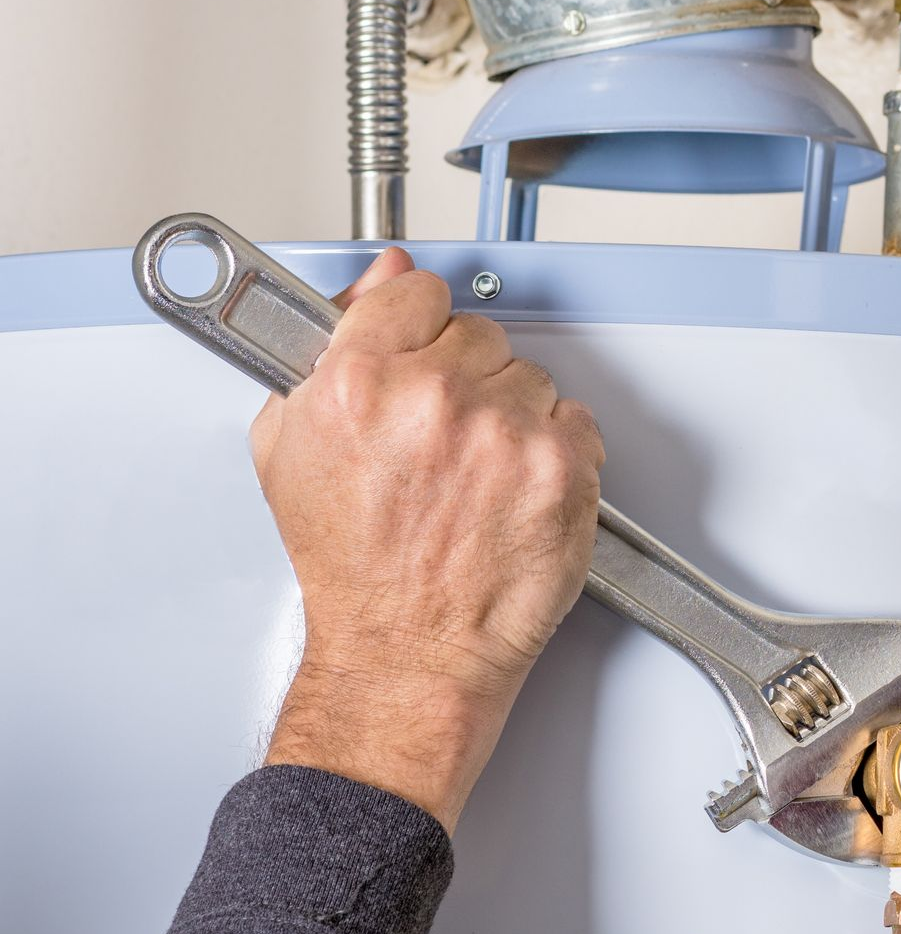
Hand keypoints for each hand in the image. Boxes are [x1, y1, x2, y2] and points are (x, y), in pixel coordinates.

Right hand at [249, 248, 604, 831]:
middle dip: (462, 378)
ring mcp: (505, 432)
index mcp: (360, 381)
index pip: (416, 291)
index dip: (417, 327)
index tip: (419, 353)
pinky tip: (512, 490)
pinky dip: (553, 451)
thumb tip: (380, 279)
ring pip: (529, 377)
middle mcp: (435, 399)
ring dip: (509, 416)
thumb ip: (332, 345)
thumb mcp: (292, 446)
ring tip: (473, 477)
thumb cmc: (352, 568)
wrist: (406, 653)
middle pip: (477, 335)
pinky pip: (575, 419)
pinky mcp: (562, 466)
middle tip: (440, 441)